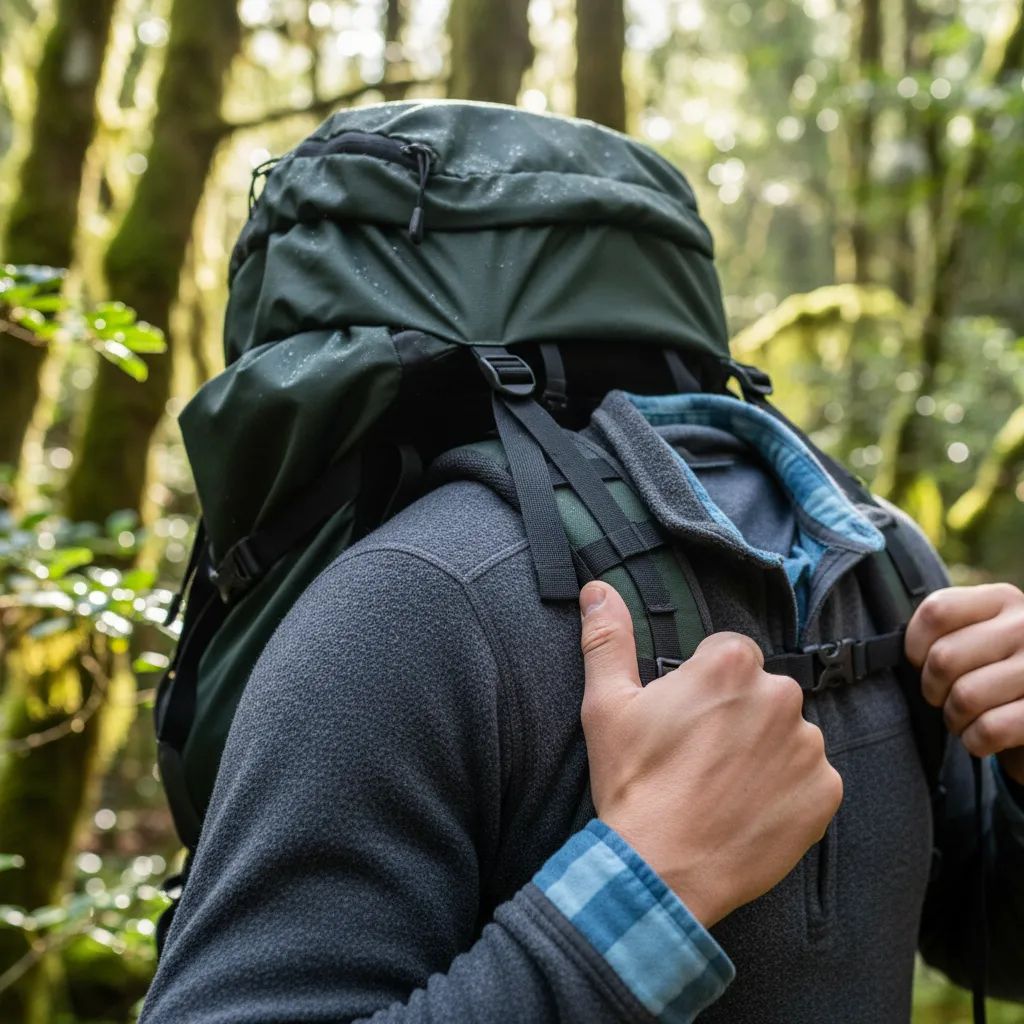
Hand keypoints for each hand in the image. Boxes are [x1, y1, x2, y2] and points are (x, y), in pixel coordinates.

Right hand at [578, 581, 842, 927]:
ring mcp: (808, 746)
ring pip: (787, 733)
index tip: (684, 721)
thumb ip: (608, 639)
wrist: (661, 870)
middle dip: (737, 715)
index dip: (704, 687)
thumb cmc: (633, 783)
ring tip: (723, 786)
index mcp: (730, 664)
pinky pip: (811, 778)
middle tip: (699, 756)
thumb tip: (597, 589)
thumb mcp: (606, 705)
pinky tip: (749, 809)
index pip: (728, 655)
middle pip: (761, 691)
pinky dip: (787, 790)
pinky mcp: (825, 793)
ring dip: (764, 751)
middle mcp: (780, 695)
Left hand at [905, 583, 1023, 784]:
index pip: (935, 611)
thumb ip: (946, 631)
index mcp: (1002, 600)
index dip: (915, 645)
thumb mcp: (979, 634)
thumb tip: (888, 652)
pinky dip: (975, 741)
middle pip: (944, 657)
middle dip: (932, 689)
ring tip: (963, 717)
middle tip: (942, 698)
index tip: (921, 663)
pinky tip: (981, 736)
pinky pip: (990, 729)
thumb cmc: (996, 671)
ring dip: (954, 718)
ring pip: (966, 696)